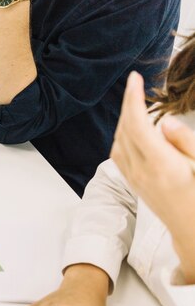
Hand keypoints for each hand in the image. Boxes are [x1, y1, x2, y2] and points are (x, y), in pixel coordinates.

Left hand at [111, 72, 194, 250]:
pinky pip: (118, 153)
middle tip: (134, 83)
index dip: (134, 99)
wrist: (190, 226)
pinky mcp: (131, 182)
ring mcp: (133, 178)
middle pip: (125, 129)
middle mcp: (142, 171)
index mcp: (162, 165)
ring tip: (135, 100)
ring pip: (118, 140)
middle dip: (128, 103)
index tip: (134, 79)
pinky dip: (122, 134)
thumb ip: (184, 141)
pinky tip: (131, 126)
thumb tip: (162, 121)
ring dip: (124, 118)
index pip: (139, 125)